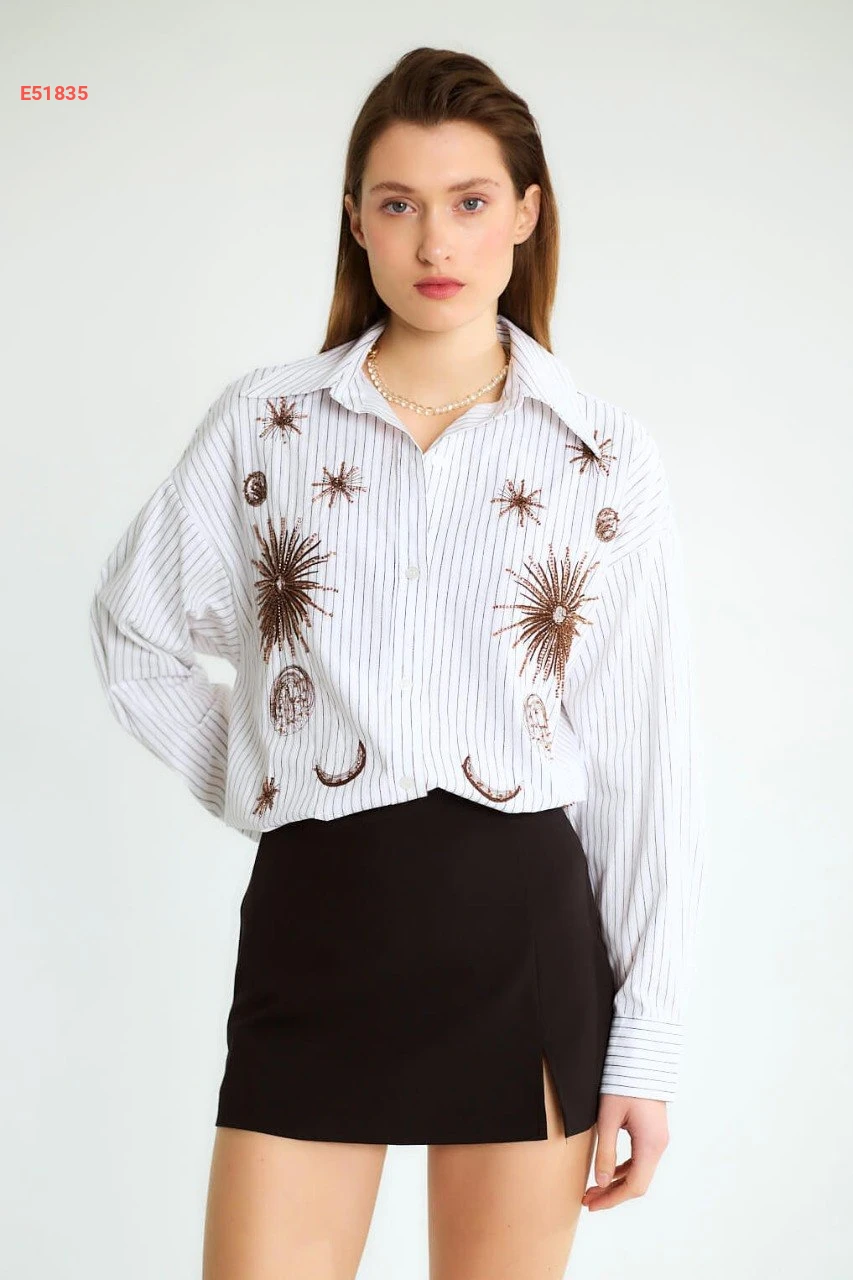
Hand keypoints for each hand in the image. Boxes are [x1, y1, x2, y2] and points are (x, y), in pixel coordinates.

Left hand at [581, 1093, 668, 1211]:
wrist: (641, 1058)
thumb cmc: (624, 1084)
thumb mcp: (608, 1118)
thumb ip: (605, 1151)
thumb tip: (601, 1182)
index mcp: (651, 1145)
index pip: (634, 1186)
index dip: (612, 1199)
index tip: (591, 1204)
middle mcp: (658, 1145)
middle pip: (637, 1182)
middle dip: (612, 1193)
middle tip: (587, 1199)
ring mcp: (657, 1139)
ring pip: (639, 1172)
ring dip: (617, 1182)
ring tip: (593, 1188)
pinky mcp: (652, 1132)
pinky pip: (640, 1159)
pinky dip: (623, 1169)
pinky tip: (607, 1170)